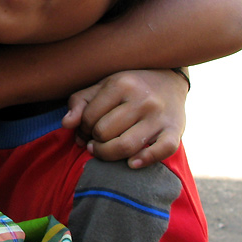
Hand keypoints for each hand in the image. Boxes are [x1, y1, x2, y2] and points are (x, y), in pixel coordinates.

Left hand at [62, 69, 187, 167]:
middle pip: (104, 133)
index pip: (89, 117)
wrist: (168, 78)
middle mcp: (142, 100)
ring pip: (126, 146)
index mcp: (121, 84)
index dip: (82, 128)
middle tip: (95, 140)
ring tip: (103, 150)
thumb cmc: (128, 85)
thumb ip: (80, 102)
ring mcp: (160, 116)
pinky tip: (131, 163)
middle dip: (94, 140)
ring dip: (108, 154)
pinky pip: (161, 151)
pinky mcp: (175, 130)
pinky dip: (144, 160)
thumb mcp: (101, 86)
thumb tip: (66, 125)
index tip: (86, 129)